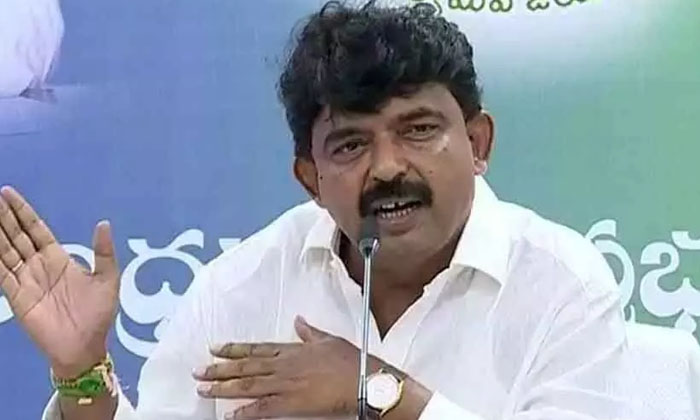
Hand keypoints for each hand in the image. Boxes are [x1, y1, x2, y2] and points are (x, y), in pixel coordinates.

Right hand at [0, 186, 119, 377]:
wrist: (85, 346)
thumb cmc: (98, 314)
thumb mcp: (107, 279)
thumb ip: (104, 252)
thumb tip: (103, 223)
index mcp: (58, 258)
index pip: (35, 229)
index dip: (22, 212)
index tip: (8, 194)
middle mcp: (38, 265)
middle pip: (16, 235)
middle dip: (4, 216)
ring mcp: (25, 280)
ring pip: (5, 250)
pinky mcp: (16, 296)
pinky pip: (0, 273)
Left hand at [193, 316, 384, 418]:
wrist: (362, 379)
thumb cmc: (349, 360)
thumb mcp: (328, 340)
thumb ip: (309, 332)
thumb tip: (298, 320)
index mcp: (291, 350)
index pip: (255, 348)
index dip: (233, 348)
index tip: (215, 348)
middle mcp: (283, 365)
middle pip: (245, 366)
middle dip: (219, 369)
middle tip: (198, 371)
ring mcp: (285, 384)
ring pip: (248, 385)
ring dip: (224, 387)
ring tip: (204, 389)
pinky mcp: (291, 403)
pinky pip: (263, 408)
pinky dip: (246, 412)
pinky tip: (230, 414)